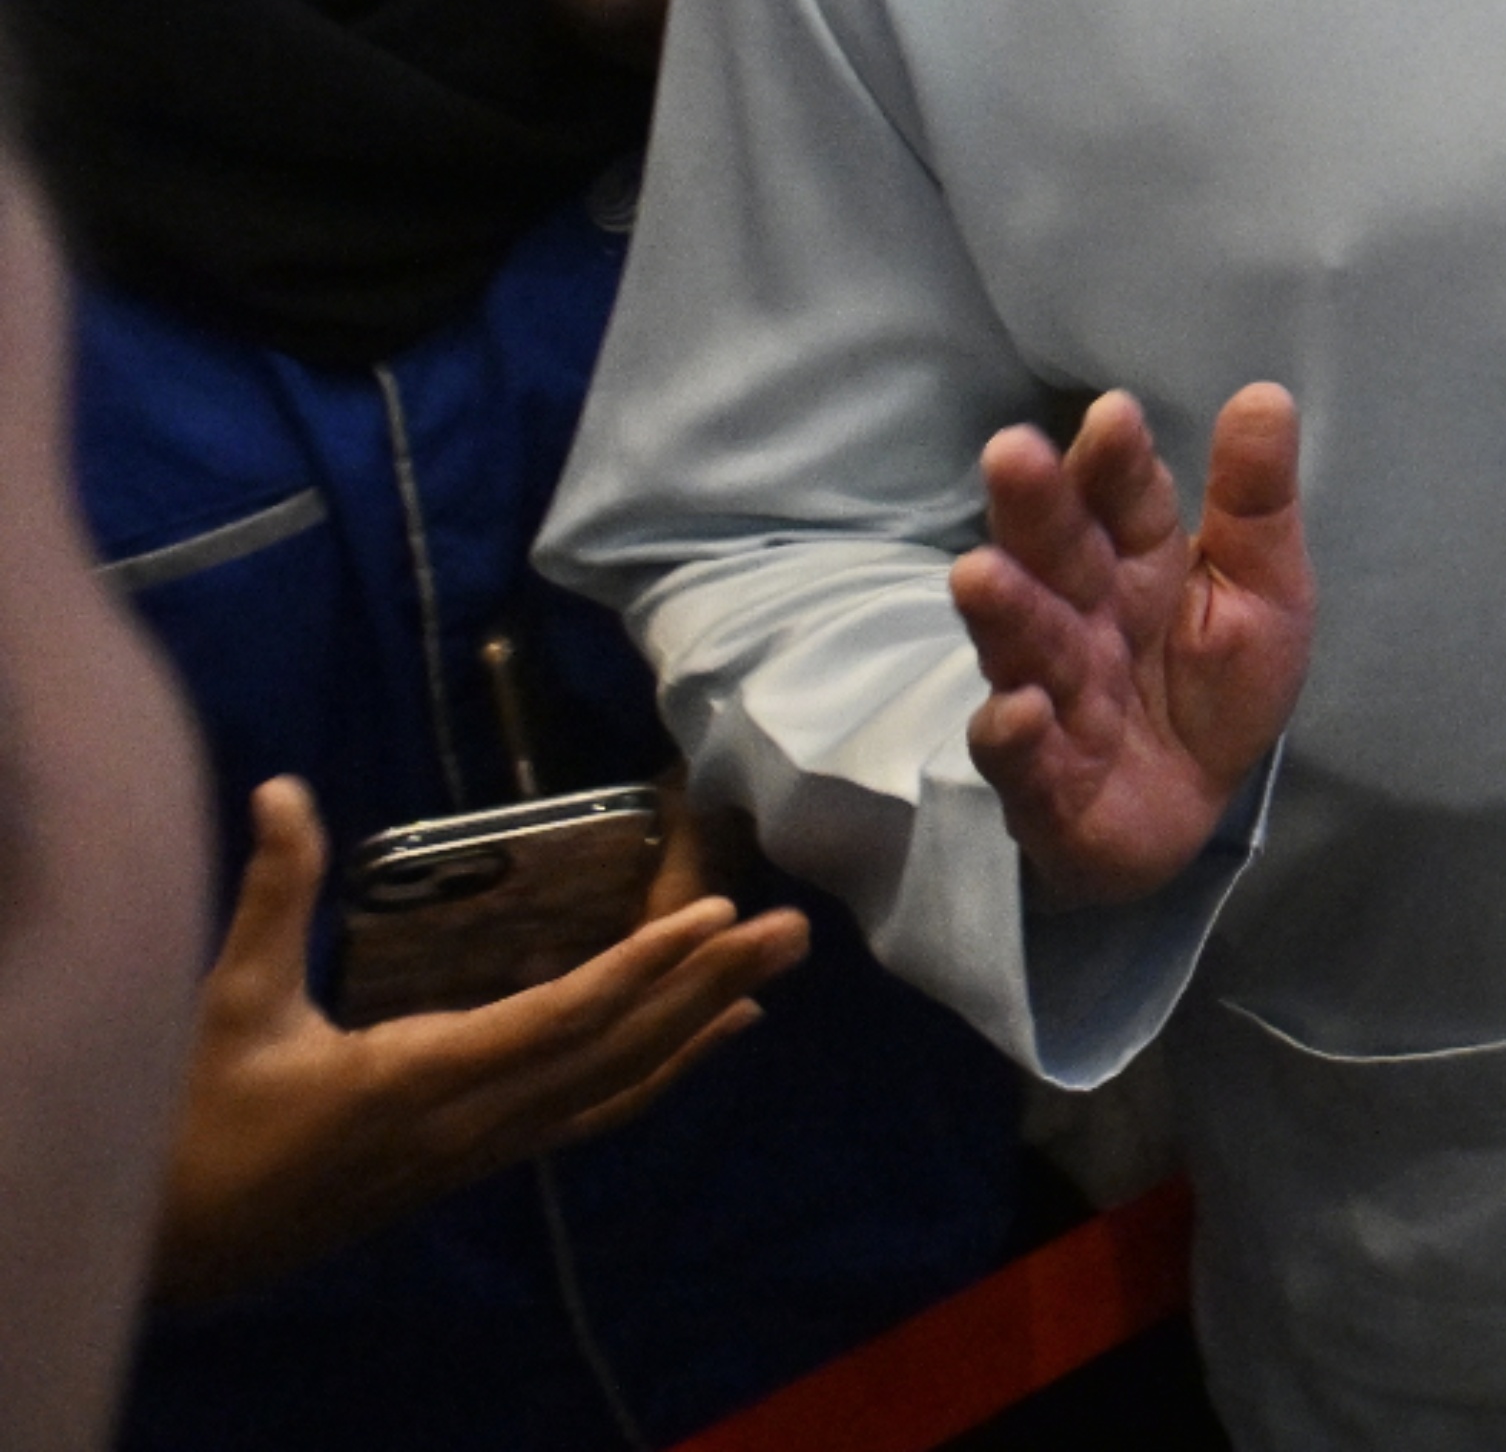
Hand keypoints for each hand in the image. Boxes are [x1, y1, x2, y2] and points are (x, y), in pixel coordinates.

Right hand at [150, 777, 808, 1303]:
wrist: (179, 1249)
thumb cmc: (197, 1123)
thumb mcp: (229, 1005)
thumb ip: (273, 896)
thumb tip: (283, 789)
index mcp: (419, 1078)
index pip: (559, 1020)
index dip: (641, 969)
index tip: (714, 915)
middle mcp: (474, 1121)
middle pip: (617, 1051)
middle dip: (708, 986)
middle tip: (793, 928)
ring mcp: (485, 1149)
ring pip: (617, 1086)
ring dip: (701, 1023)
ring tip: (777, 965)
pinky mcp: (482, 1160)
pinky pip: (594, 1112)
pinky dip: (663, 1069)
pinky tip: (715, 1033)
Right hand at [948, 382, 1312, 909]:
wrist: (1193, 810)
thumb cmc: (1219, 686)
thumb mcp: (1266, 591)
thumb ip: (1256, 503)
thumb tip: (1265, 394)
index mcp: (1141, 564)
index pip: (1125, 501)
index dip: (1116, 461)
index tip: (1115, 414)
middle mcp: (1084, 618)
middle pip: (1057, 557)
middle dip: (1034, 509)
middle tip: (1010, 453)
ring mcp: (1054, 696)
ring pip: (1025, 647)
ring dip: (1005, 612)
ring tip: (979, 574)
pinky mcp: (1042, 780)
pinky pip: (1021, 757)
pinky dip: (1015, 735)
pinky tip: (1020, 708)